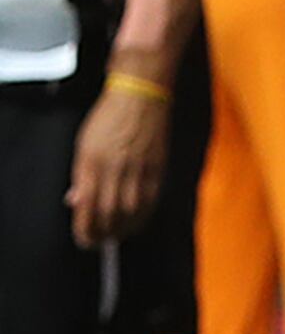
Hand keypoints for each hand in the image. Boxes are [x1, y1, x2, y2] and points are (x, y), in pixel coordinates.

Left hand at [69, 76, 167, 245]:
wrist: (142, 92)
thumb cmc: (110, 115)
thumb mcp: (84, 144)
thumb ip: (81, 175)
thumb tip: (75, 202)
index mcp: (93, 163)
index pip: (87, 209)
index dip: (85, 230)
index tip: (84, 238)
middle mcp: (116, 168)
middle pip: (110, 214)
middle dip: (104, 234)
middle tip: (100, 241)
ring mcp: (139, 166)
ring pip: (132, 211)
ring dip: (124, 228)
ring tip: (118, 234)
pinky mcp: (158, 163)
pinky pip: (152, 197)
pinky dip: (144, 214)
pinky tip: (138, 218)